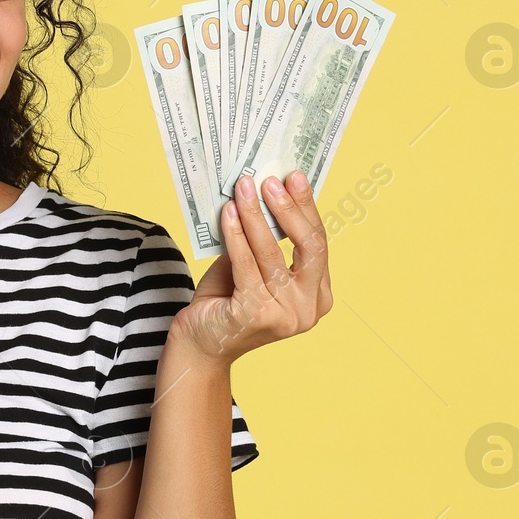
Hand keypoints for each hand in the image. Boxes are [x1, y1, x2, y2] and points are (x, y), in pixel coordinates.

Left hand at [167, 170, 332, 365]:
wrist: (200, 342)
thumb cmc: (227, 300)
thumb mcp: (253, 266)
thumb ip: (265, 240)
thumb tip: (264, 191)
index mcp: (318, 295)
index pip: (318, 243)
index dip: (306, 208)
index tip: (294, 176)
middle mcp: (309, 308)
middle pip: (309, 246)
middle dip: (288, 208)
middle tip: (270, 180)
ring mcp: (286, 315)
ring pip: (272, 252)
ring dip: (256, 215)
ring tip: (243, 188)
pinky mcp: (257, 316)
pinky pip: (246, 264)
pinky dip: (236, 234)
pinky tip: (229, 213)